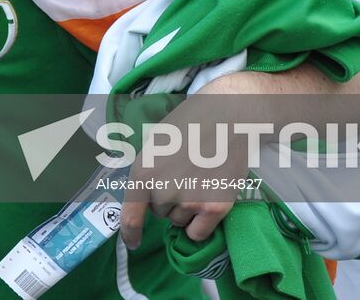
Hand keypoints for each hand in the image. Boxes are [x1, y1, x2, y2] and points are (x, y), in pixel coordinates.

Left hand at [118, 99, 246, 247]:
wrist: (229, 116)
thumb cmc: (191, 122)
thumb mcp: (156, 143)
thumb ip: (148, 172)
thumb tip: (145, 198)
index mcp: (143, 172)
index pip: (130, 216)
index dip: (130, 233)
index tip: (133, 243)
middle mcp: (162, 191)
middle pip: (159, 213)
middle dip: (168, 200)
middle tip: (185, 175)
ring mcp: (189, 201)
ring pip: (179, 221)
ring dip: (186, 210)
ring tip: (200, 181)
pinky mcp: (215, 208)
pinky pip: (198, 233)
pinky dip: (201, 225)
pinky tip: (208, 203)